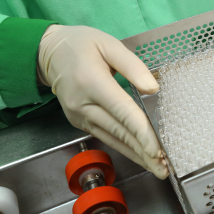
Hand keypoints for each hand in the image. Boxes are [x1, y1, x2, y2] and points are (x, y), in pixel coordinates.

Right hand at [38, 25, 167, 178]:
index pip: (122, 112)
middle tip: (165, 168)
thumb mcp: (109, 44)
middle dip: (144, 152)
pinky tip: (141, 158)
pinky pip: (106, 138)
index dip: (141, 133)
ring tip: (158, 169)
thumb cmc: (81, 44)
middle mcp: (83, 104)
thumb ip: (133, 66)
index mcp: (92, 83)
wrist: (48, 52)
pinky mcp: (80, 122)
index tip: (158, 149)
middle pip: (119, 132)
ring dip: (137, 156)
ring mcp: (79, 116)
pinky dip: (125, 149)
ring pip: (113, 140)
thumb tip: (153, 88)